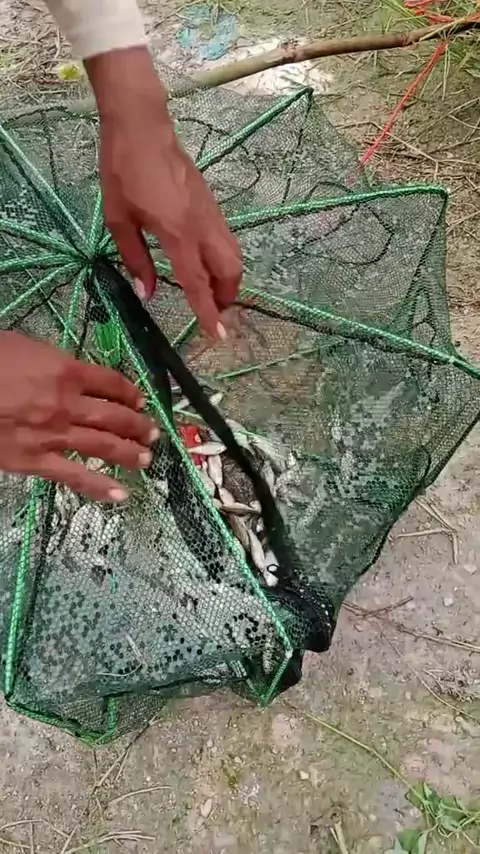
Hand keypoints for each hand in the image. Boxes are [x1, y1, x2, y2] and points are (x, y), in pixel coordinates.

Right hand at [0, 331, 158, 500]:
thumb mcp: (20, 346)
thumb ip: (48, 361)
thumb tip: (63, 370)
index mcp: (65, 370)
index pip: (109, 381)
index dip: (129, 390)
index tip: (140, 398)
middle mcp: (68, 403)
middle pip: (114, 415)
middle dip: (138, 424)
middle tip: (154, 432)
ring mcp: (54, 435)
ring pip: (103, 445)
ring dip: (129, 451)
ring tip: (147, 457)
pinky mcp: (36, 461)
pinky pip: (74, 476)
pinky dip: (100, 487)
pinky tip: (121, 494)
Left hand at [86, 48, 242, 339]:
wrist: (143, 125)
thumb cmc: (123, 170)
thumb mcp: (118, 219)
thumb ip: (135, 259)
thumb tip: (147, 293)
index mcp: (177, 233)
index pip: (197, 282)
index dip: (207, 313)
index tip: (216, 336)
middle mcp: (202, 226)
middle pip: (230, 272)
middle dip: (226, 298)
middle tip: (211, 313)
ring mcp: (211, 214)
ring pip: (233, 257)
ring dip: (227, 280)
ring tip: (209, 293)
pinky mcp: (211, 205)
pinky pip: (226, 241)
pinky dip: (223, 261)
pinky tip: (203, 264)